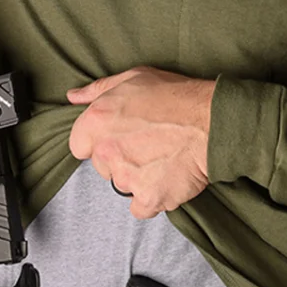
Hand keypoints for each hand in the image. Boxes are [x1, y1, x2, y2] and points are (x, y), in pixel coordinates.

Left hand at [67, 67, 215, 218]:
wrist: (213, 121)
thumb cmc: (177, 96)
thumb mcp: (134, 78)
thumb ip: (98, 90)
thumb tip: (73, 96)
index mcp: (96, 121)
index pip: (79, 145)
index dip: (99, 141)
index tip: (119, 137)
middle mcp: (106, 151)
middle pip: (103, 168)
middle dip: (121, 160)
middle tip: (148, 145)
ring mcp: (127, 178)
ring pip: (123, 186)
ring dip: (139, 178)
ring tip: (163, 159)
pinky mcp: (149, 198)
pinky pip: (142, 207)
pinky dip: (154, 198)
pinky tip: (168, 179)